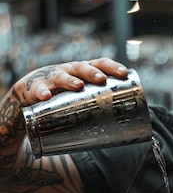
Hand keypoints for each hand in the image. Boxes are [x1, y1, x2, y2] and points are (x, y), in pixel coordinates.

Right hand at [13, 58, 128, 106]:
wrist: (28, 93)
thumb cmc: (62, 95)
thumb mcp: (79, 95)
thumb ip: (95, 105)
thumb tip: (121, 128)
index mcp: (82, 72)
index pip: (99, 64)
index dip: (112, 67)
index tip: (124, 74)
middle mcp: (68, 71)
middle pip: (81, 68)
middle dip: (92, 73)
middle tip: (101, 79)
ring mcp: (51, 78)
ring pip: (61, 76)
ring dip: (70, 81)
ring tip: (78, 86)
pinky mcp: (35, 87)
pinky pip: (39, 89)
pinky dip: (43, 92)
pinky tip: (46, 97)